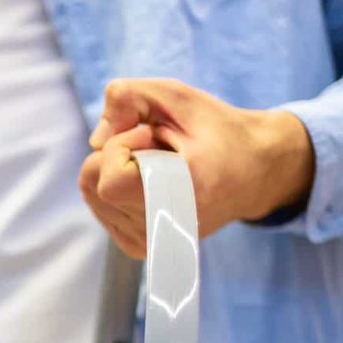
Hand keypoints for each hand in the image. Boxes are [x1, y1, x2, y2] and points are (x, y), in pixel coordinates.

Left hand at [79, 79, 315, 257]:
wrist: (251, 173)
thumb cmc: (214, 131)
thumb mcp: (176, 96)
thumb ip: (127, 98)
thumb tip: (94, 140)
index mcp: (179, 196)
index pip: (110, 180)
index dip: (121, 146)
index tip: (152, 134)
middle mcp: (159, 230)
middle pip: (92, 183)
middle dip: (115, 152)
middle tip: (157, 148)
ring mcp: (146, 243)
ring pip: (91, 194)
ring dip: (116, 168)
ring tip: (158, 166)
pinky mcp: (137, 246)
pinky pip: (100, 207)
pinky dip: (116, 185)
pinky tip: (149, 181)